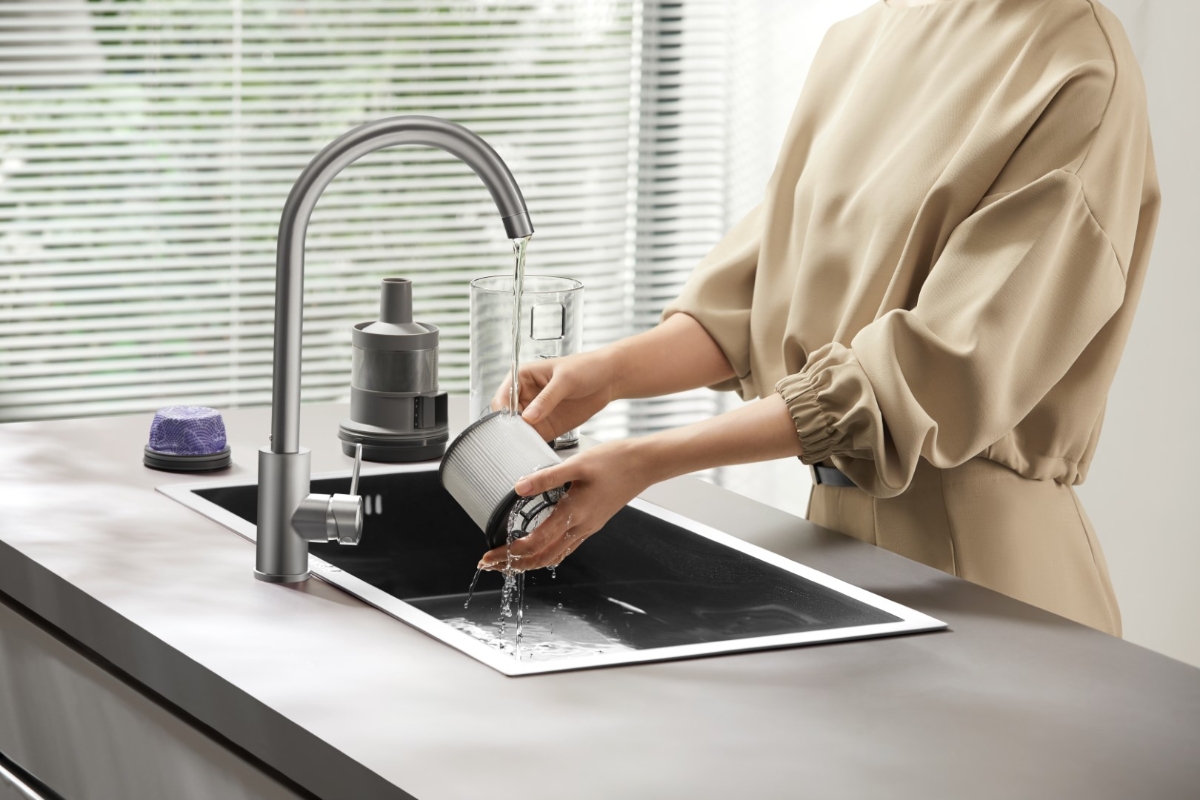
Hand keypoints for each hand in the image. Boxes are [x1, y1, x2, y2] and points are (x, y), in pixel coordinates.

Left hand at [477, 439, 655, 571]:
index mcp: (574, 514)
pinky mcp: (593, 524)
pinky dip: (547, 554)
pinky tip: (538, 548)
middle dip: (513, 564)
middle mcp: (580, 527)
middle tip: (489, 564)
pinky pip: (566, 548)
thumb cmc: (615, 461)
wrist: (644, 464)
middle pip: (541, 558)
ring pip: (554, 556)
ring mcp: (588, 528)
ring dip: (528, 562)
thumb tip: (518, 487)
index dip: (508, 554)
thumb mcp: (577, 464)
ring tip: (508, 561)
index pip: (534, 544)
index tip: (488, 557)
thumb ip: (546, 477)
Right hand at [489, 351, 616, 441]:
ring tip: (526, 447)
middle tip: (517, 440)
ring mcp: (536, 412)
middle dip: (510, 429)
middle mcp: (525, 396)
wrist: (609, 379)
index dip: (502, 411)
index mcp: (523, 377)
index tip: (509, 424)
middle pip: (507, 417)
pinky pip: (535, 438)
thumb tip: (528, 417)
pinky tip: (536, 449)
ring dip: (521, 439)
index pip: (503, 396)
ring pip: (519, 430)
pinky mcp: (547, 425)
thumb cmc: (586, 367)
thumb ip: (547, 398)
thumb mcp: (566, 380)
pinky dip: (534, 445)